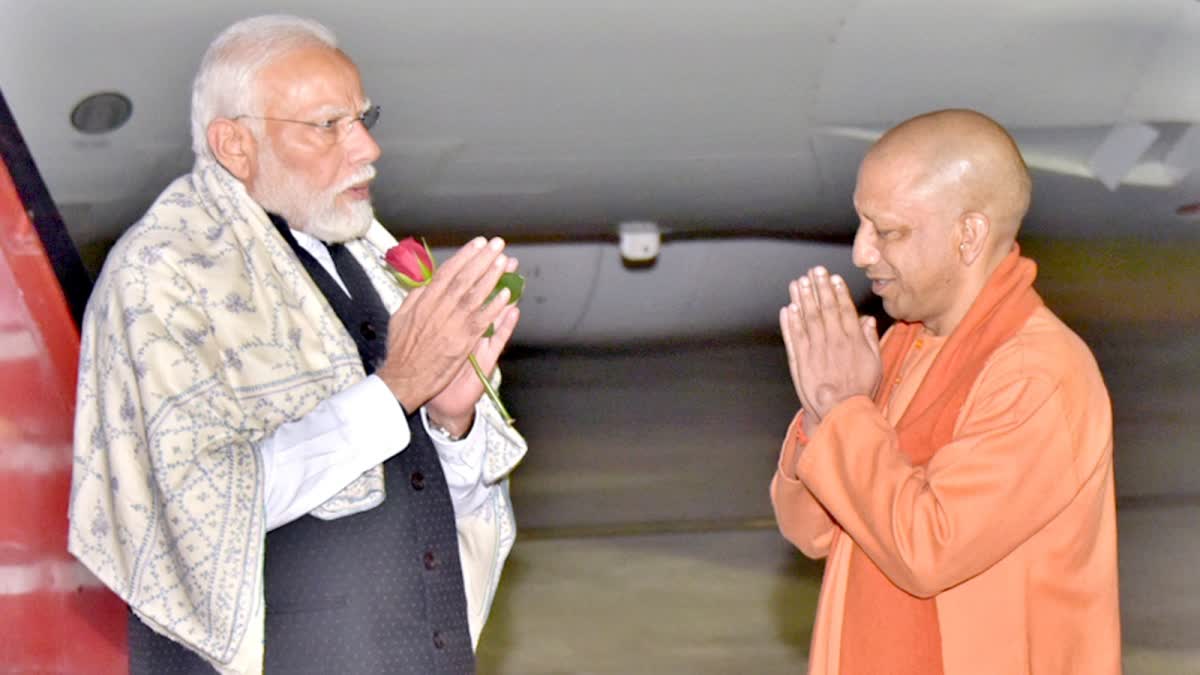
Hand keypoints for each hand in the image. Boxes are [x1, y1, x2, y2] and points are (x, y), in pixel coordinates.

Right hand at [375, 237, 515, 415]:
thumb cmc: (401, 350)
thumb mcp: (400, 317)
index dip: (465, 256)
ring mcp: (453, 325)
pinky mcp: (463, 342)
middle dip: (482, 259)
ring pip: (475, 295)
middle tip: (497, 244)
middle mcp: (439, 309)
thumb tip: (426, 281)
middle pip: (465, 278)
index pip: (448, 272)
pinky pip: (483, 321)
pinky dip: (495, 307)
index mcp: (424, 301)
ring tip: (505, 261)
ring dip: (491, 277)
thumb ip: (415, 297)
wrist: (404, 379)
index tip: (478, 243)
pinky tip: (507, 295)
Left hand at [779, 266, 881, 420]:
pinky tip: (788, 308)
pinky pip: (794, 337)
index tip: (833, 277)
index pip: (844, 309)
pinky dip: (790, 322)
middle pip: (825, 308)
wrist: (840, 411)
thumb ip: (870, 339)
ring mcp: (815, 349)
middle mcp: (833, 340)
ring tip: (799, 282)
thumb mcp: (875, 364)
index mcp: (852, 340)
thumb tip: (867, 320)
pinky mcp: (801, 360)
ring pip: (807, 318)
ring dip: (803, 299)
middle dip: (819, 287)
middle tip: (814, 271)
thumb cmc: (860, 390)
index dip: (838, 291)